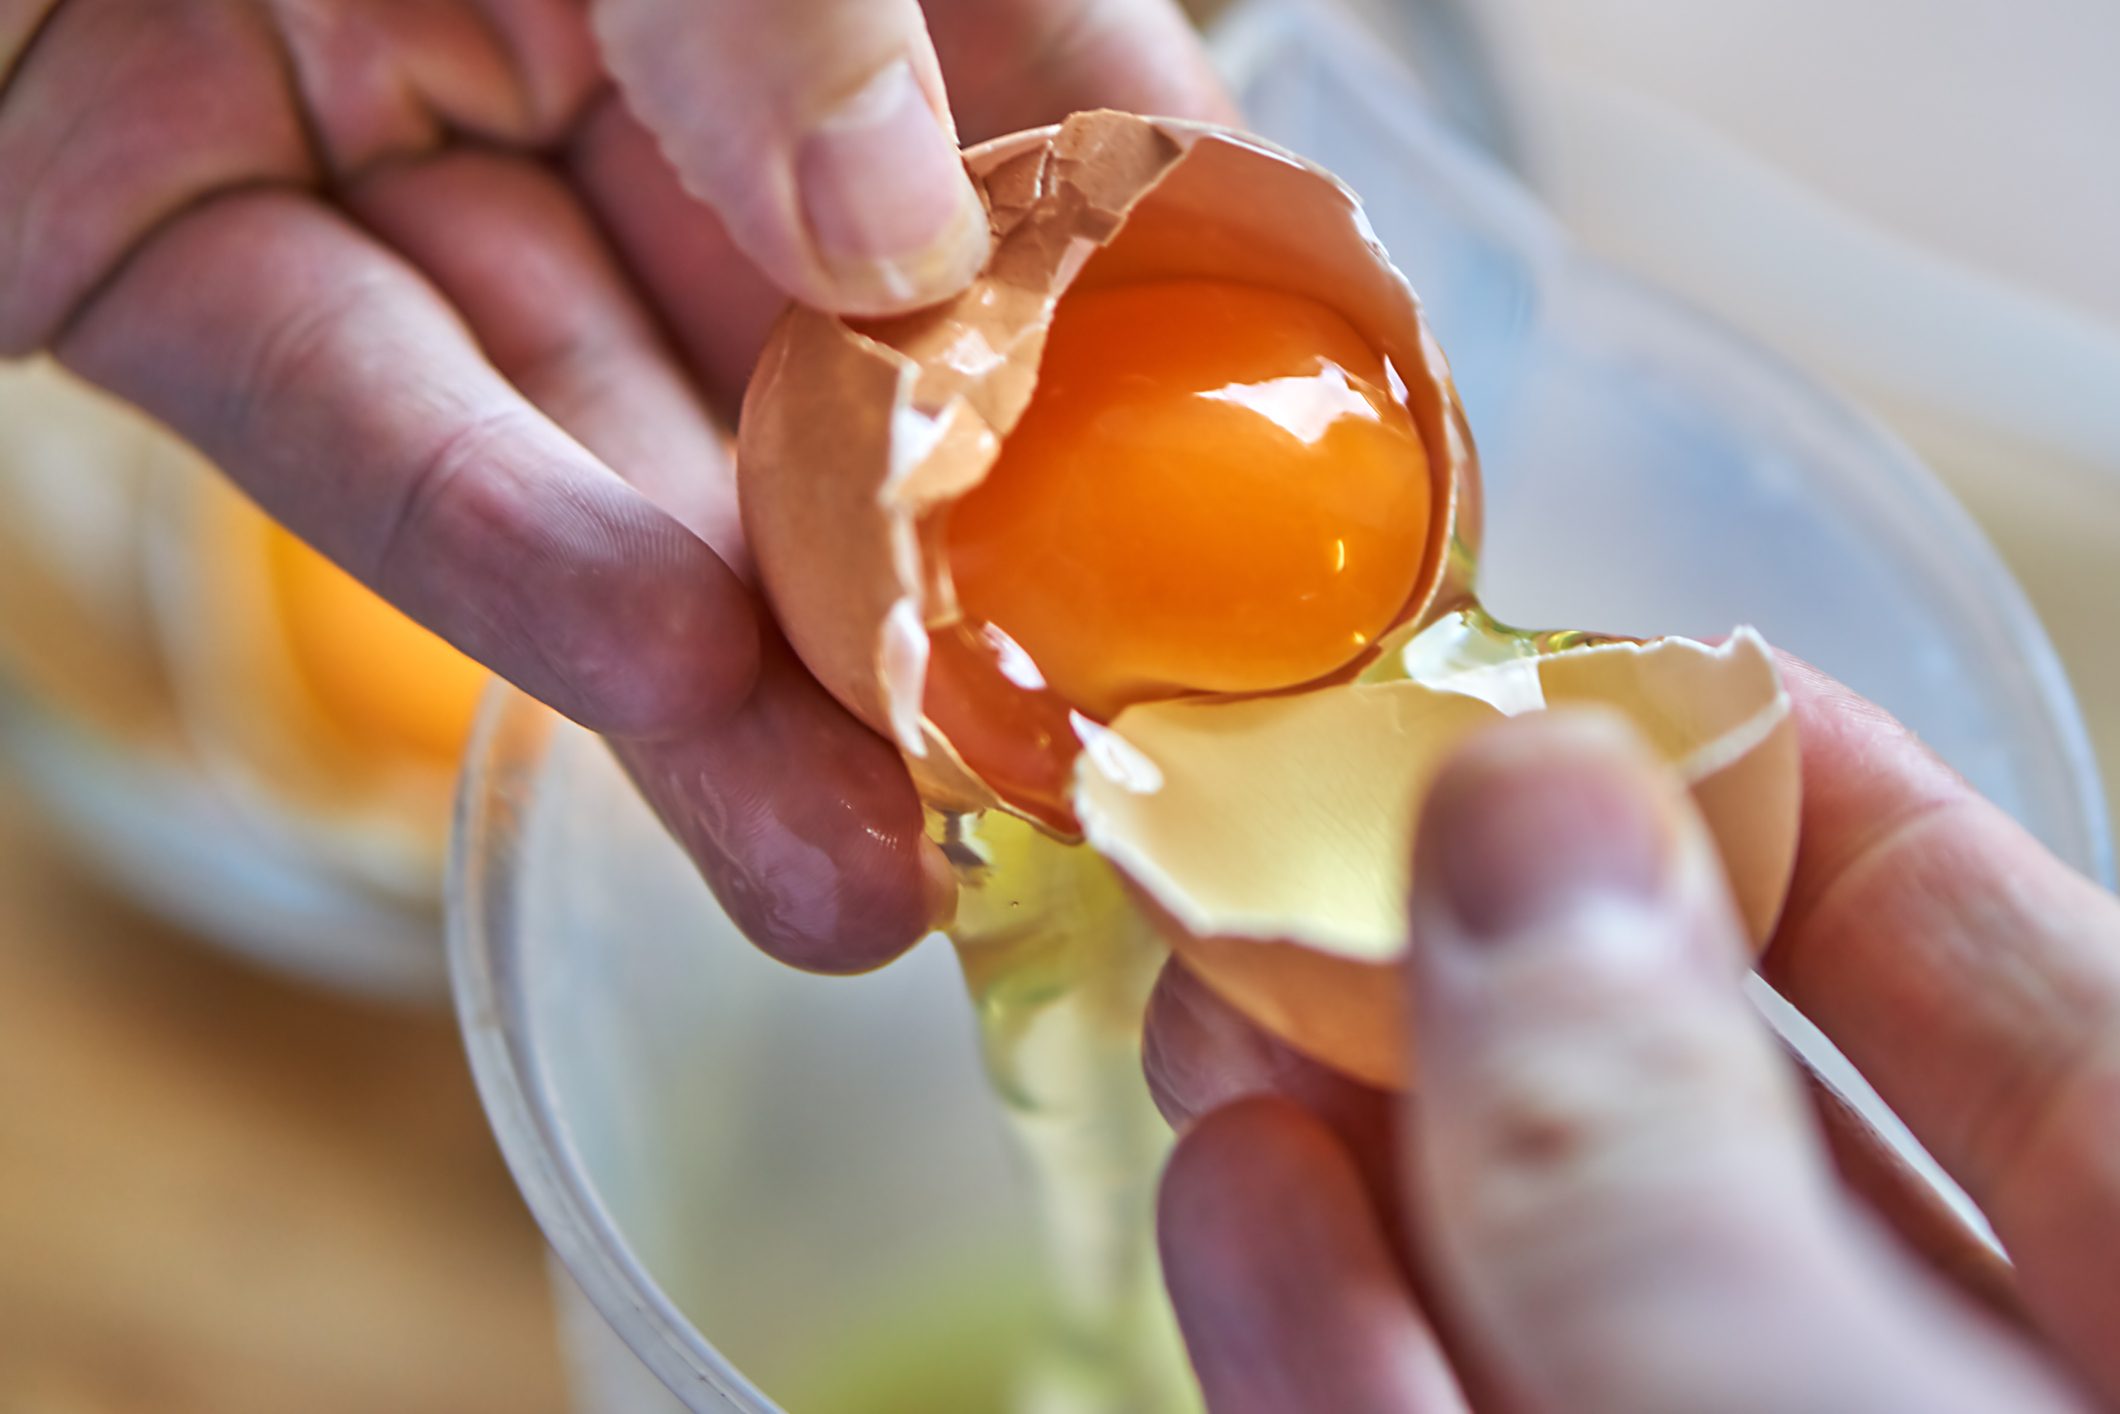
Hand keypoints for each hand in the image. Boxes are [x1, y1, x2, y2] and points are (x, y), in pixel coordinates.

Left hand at [0, 0, 1229, 968]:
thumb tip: (915, 241)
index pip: (1001, 80)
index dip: (1127, 279)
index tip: (1235, 480)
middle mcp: (583, 7)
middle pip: (800, 314)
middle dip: (920, 557)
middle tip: (1042, 769)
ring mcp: (364, 117)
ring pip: (588, 411)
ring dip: (726, 652)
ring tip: (864, 867)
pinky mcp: (138, 226)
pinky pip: (341, 401)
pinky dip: (492, 547)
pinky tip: (658, 689)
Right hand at [1147, 661, 2119, 1411]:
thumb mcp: (1808, 1412)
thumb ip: (1647, 1152)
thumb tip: (1525, 811)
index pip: (2024, 986)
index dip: (1801, 796)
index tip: (1586, 674)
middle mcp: (1993, 1395)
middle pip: (1753, 1136)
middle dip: (1500, 991)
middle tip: (1309, 870)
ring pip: (1592, 1291)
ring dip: (1383, 1167)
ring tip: (1232, 1056)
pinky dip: (1359, 1357)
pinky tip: (1249, 1239)